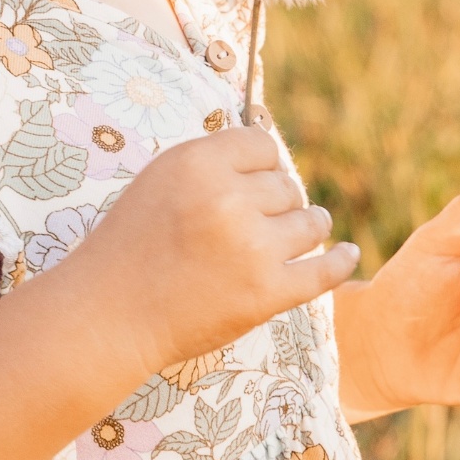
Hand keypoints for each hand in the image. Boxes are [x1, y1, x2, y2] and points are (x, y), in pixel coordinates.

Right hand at [69, 126, 360, 380]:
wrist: (110, 313)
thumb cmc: (132, 241)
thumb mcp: (164, 178)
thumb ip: (214, 160)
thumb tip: (269, 151)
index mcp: (199, 163)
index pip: (262, 145)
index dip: (260, 166)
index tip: (253, 183)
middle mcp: (229, 199)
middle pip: (287, 186)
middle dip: (275, 203)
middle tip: (251, 225)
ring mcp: (252, 248)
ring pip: (309, 222)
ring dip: (305, 228)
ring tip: (294, 235)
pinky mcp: (266, 294)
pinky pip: (323, 271)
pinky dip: (340, 261)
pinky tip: (349, 254)